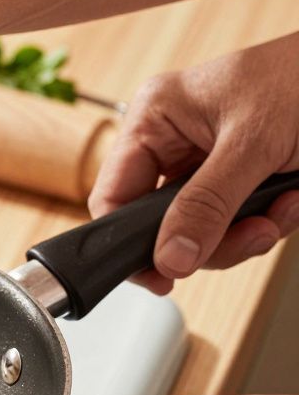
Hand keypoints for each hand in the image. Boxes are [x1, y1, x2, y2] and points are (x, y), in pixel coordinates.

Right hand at [89, 31, 298, 293]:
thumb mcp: (250, 147)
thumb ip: (207, 206)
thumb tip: (171, 257)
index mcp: (153, 119)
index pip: (113, 197)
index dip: (133, 242)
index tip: (162, 275)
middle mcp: (171, 141)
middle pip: (161, 222)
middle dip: (210, 238)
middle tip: (249, 237)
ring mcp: (203, 160)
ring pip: (200, 228)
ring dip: (246, 232)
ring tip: (281, 209)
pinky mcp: (235, 174)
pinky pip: (233, 220)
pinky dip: (266, 220)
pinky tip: (288, 199)